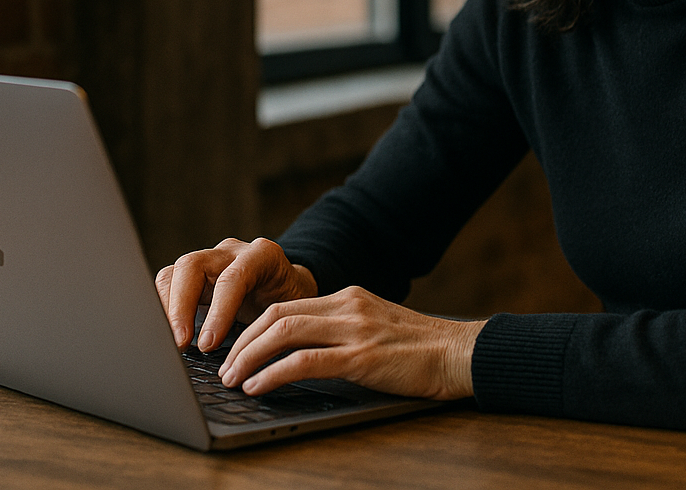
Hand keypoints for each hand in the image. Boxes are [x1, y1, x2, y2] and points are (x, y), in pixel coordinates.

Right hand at [155, 237, 317, 351]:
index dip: (217, 312)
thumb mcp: (289, 314)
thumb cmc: (291, 302)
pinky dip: (163, 308)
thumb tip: (248, 365)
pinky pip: (169, 283)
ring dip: (166, 309)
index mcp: (262, 256)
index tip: (207, 345)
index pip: (232, 278)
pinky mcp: (193, 274)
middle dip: (180, 306)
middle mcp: (231, 252)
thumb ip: (271, 329)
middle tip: (179, 343)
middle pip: (192, 265)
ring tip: (169, 341)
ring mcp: (209, 259)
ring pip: (175, 272)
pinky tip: (165, 332)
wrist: (289, 287)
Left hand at [216, 285, 485, 400]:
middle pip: (276, 315)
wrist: (462, 354)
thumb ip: (343, 331)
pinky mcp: (362, 357)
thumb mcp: (377, 328)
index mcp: (348, 298)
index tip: (234, 348)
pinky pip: (305, 362)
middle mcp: (347, 307)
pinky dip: (274, 373)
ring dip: (250, 357)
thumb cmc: (422, 351)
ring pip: (283, 333)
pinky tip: (258, 387)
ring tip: (233, 379)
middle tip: (224, 366)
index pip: (286, 305)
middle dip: (242, 341)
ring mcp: (354, 330)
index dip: (252, 326)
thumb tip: (303, 352)